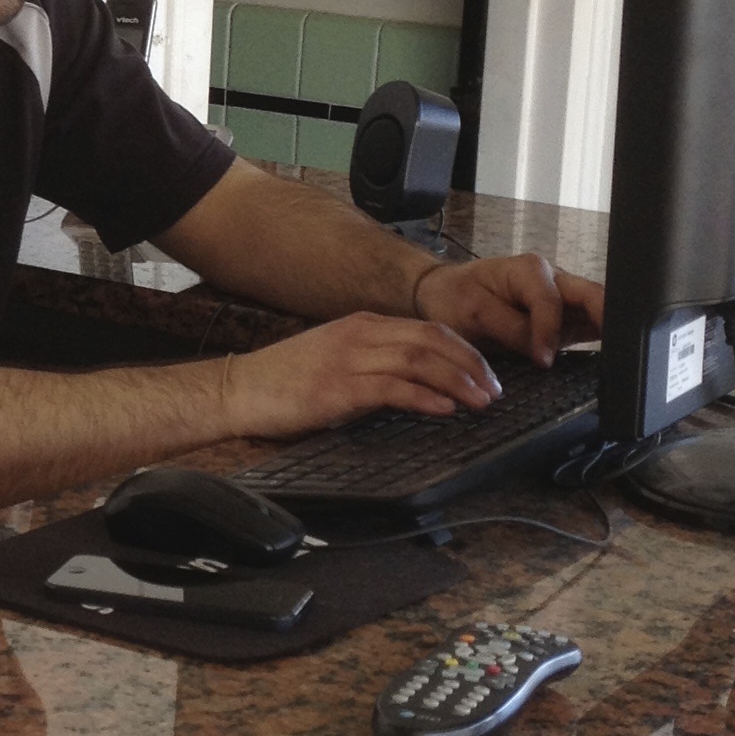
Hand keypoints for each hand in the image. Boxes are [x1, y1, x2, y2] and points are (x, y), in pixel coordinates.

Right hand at [223, 311, 503, 440]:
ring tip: (480, 401)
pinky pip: (393, 388)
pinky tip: (444, 409)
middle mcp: (360, 335)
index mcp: (362, 326)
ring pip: (420, 360)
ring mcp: (349, 359)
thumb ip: (373, 363)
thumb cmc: (284, 382)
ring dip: (457, 381)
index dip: (464, 351)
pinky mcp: (338, 388)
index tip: (486, 373)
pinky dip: (425, 398)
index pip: (428, 329)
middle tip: (494, 389)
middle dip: (471, 364)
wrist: (239, 390)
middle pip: (432, 340)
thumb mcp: (335, 360)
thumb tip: (417, 383)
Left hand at [414, 250, 602, 366]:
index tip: (543, 360)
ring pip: (597, 310)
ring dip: (609, 330)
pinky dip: (601, 339)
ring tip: (621, 357)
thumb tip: (543, 351)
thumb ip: (510, 329)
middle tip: (619, 350)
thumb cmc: (457, 297)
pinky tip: (613, 357)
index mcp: (529, 270)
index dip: (549, 331)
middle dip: (608, 318)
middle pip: (592, 295)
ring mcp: (563, 300)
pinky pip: (590, 326)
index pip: (550, 300)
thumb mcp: (473, 312)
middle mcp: (554, 280)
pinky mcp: (566, 320)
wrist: (446, 295)